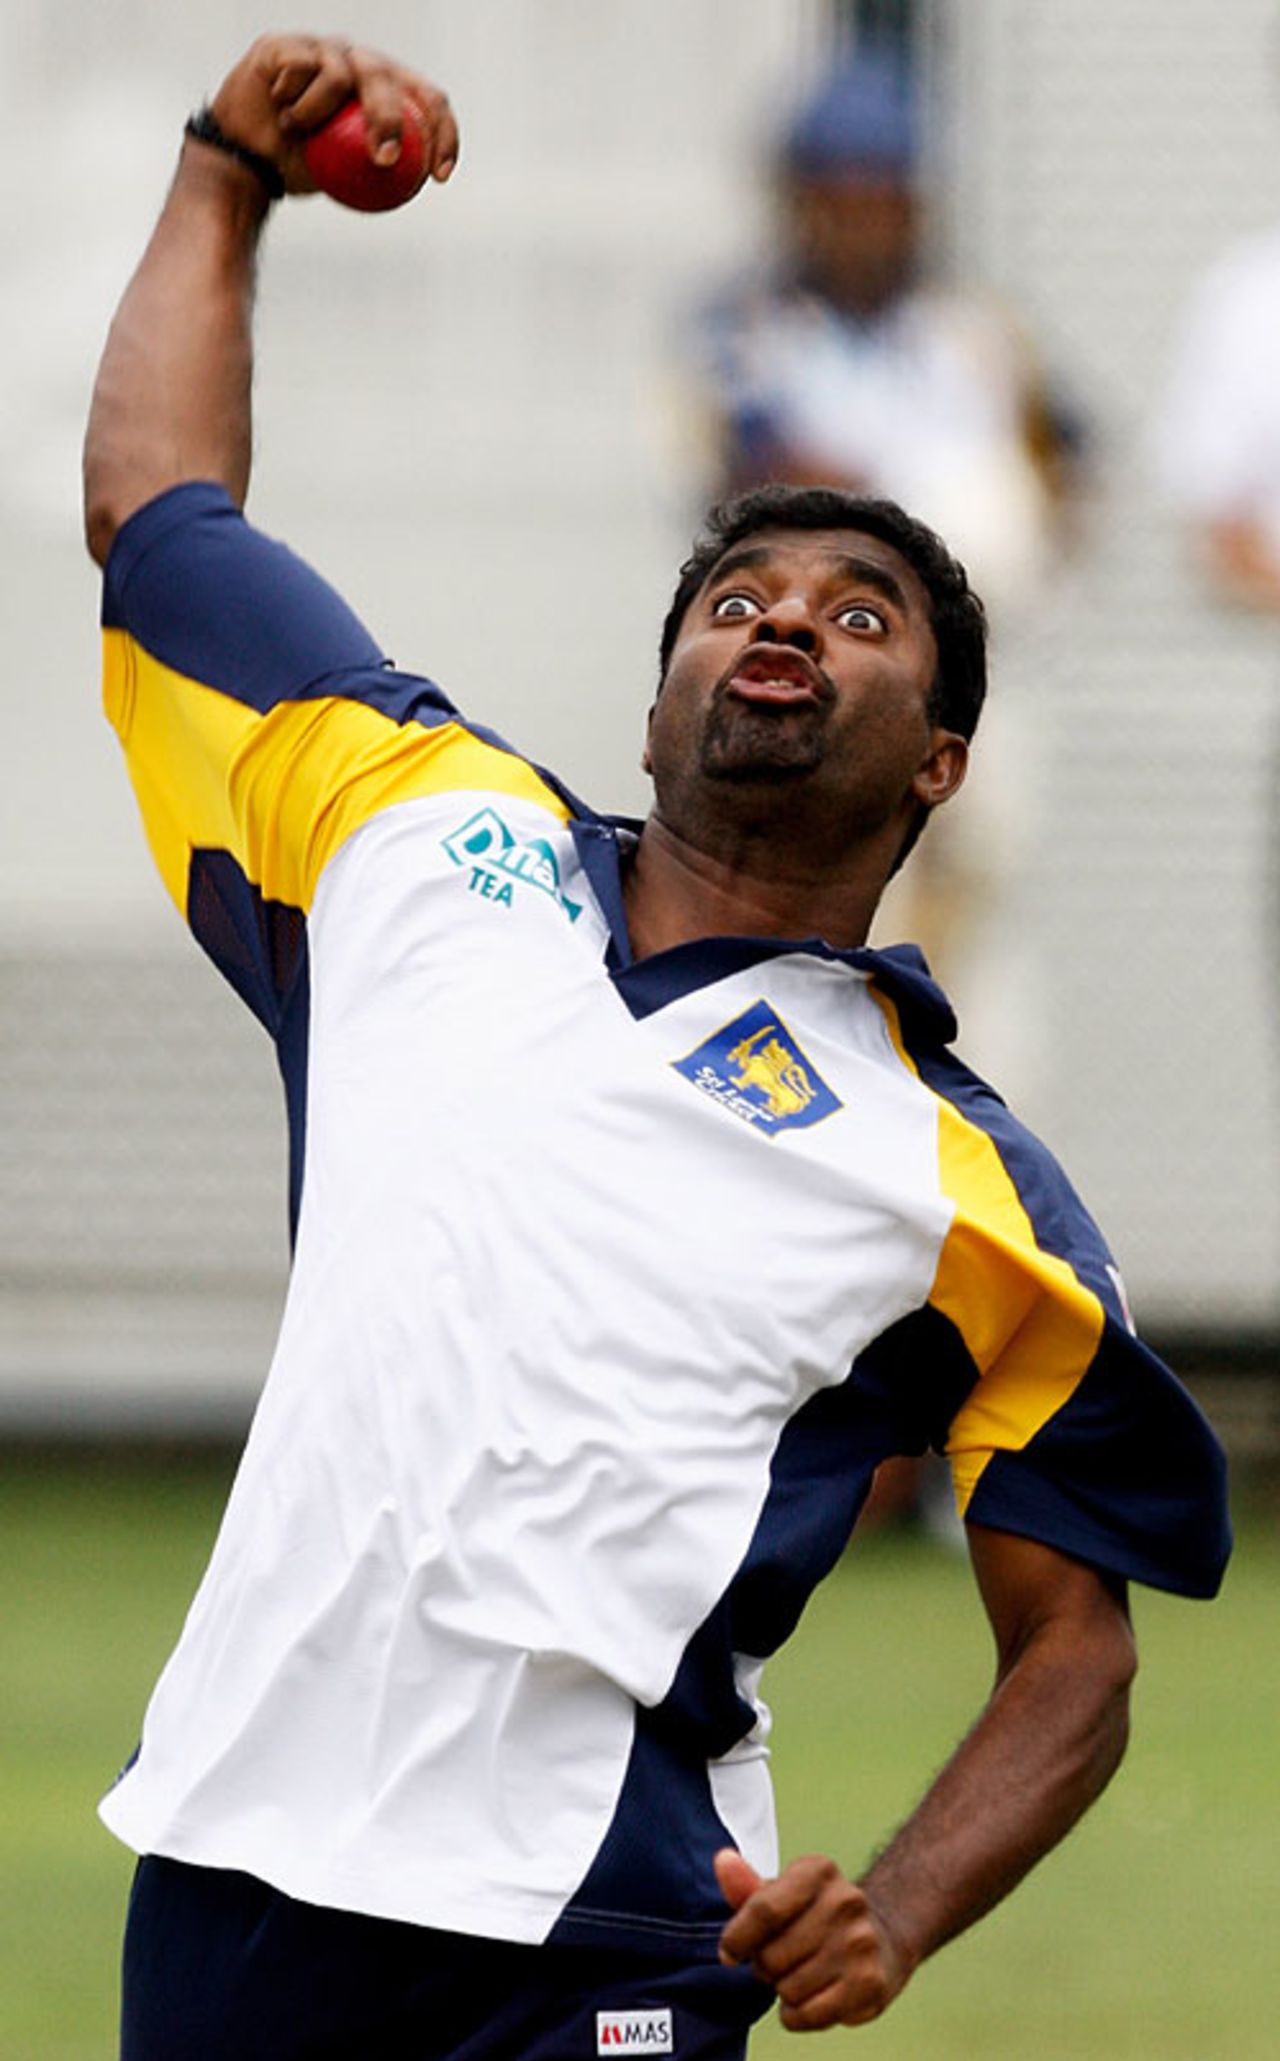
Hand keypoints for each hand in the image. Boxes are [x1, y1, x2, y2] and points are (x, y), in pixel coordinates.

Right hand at [206, 33, 458, 195]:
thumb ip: (383, 172)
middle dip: (390, 119)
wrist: (245, 156)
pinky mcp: (288, 45)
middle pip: (387, 78)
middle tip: (383, 159)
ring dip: (316, 115)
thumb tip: (423, 186)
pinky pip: (299, 68)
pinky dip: (291, 98)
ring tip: (294, 130)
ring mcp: (323, 50)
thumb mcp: (349, 178)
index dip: (443, 133)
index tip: (439, 175)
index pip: (428, 101)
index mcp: (386, 90)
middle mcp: (359, 63)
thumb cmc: (301, 168)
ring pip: (339, 74)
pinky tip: (279, 104)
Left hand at [715, 1848, 912, 2031]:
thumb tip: (723, 1861)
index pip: (763, 1910)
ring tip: (801, 1974)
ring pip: (788, 1989)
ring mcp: (861, 1942)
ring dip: (784, 1990)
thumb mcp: (781, 1895)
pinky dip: (797, 2015)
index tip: (729, 1953)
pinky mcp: (870, 1982)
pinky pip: (808, 2015)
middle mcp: (846, 1901)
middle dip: (764, 1966)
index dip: (737, 1938)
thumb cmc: (814, 1916)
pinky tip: (810, 1997)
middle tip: (781, 1959)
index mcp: (818, 1871)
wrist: (882, 1938)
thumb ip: (746, 1887)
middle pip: (771, 1956)